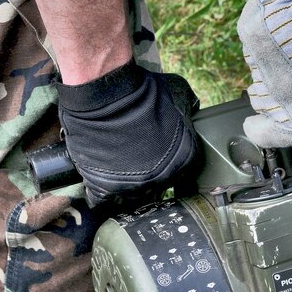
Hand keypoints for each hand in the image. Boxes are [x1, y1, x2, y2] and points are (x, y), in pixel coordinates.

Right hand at [57, 59, 199, 205]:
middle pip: (158, 184)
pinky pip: (102, 200)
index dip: (171, 159)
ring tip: (119, 170)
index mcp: (185, 159)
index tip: (159, 152)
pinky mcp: (104, 188)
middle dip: (150, 172)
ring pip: (132, 195)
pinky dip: (101, 193)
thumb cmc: (141, 91)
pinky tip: (101, 181)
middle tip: (137, 158)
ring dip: (127, 185)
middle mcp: (162, 178)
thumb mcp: (178, 92)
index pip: (183, 168)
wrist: (107, 95)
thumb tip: (190, 107)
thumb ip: (186, 106)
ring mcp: (134, 187)